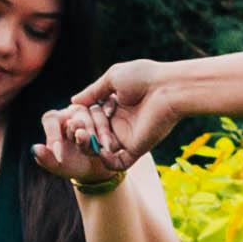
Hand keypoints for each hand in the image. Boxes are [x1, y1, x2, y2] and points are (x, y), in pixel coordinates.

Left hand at [31, 100, 136, 185]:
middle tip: (87, 151)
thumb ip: (45, 159)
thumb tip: (35, 149)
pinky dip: (110, 126)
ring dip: (99, 133)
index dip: (54, 135)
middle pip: (76, 115)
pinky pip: (109, 111)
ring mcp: (90, 110)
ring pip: (95, 113)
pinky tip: (110, 142)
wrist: (94, 170)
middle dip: (83, 134)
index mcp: (55, 121)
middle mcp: (71, 112)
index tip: (60, 156)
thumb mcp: (57, 166)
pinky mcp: (106, 113)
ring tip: (100, 150)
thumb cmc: (71, 165)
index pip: (51, 119)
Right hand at [75, 58, 190, 164]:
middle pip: (94, 134)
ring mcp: (128, 137)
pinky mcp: (137, 149)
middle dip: (83, 132)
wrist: (169, 89)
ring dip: (91, 146)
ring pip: (102, 149)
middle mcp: (120, 122)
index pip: (91, 117)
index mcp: (115, 105)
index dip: (81, 117)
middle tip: (78, 128)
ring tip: (85, 138)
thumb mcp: (113, 78)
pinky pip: (119, 163)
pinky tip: (101, 150)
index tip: (74, 114)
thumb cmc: (143, 78)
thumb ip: (93, 91)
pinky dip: (107, 161)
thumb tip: (73, 100)